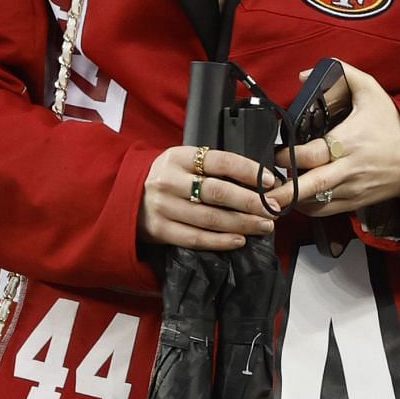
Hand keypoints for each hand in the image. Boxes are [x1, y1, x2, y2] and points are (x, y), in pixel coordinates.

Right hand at [138, 144, 275, 250]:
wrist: (125, 196)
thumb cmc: (167, 178)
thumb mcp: (183, 162)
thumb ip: (212, 167)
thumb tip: (256, 179)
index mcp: (179, 157)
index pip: (221, 161)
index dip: (248, 171)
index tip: (270, 181)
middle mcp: (169, 181)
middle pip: (218, 192)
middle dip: (251, 202)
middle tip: (274, 209)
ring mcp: (163, 207)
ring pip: (210, 218)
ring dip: (242, 224)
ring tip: (264, 226)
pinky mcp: (160, 230)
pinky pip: (196, 238)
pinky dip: (221, 241)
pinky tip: (240, 240)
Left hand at [267, 62, 399, 216]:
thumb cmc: (393, 125)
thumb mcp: (372, 91)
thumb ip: (343, 74)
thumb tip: (304, 75)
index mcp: (350, 141)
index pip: (313, 154)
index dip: (289, 157)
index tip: (274, 153)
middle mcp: (349, 169)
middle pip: (311, 185)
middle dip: (283, 190)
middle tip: (262, 189)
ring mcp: (352, 189)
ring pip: (315, 202)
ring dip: (292, 200)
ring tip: (273, 193)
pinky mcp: (355, 202)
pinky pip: (325, 210)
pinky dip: (307, 207)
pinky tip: (295, 199)